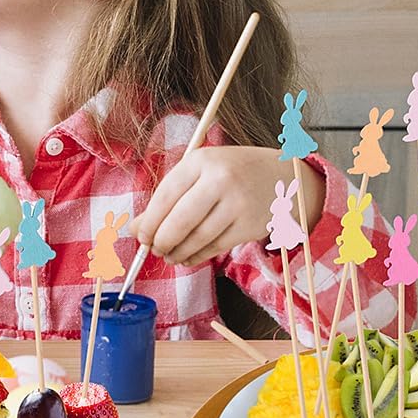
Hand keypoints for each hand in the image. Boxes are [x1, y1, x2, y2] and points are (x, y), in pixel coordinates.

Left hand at [132, 146, 319, 266]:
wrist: (283, 176)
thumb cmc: (231, 173)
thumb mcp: (200, 172)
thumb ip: (168, 197)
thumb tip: (134, 228)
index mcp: (201, 161)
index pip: (165, 195)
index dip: (149, 221)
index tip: (139, 235)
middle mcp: (220, 180)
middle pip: (181, 220)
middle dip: (162, 240)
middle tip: (153, 249)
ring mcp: (238, 204)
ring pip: (198, 238)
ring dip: (178, 252)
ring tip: (169, 255)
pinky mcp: (250, 225)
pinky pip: (216, 247)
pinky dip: (197, 256)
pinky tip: (188, 257)